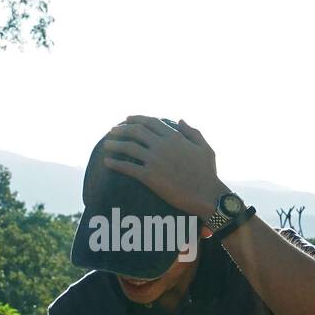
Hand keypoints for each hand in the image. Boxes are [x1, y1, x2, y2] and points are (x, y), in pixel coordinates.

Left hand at [101, 116, 228, 216]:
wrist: (206, 195)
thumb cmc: (208, 173)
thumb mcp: (205, 148)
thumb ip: (192, 132)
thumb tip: (179, 120)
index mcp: (175, 137)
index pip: (151, 122)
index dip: (136, 119)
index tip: (126, 119)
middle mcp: (162, 146)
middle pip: (136, 131)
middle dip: (121, 129)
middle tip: (112, 131)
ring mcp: (154, 161)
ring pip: (128, 147)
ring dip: (114, 144)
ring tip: (106, 144)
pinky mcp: (149, 177)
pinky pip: (127, 167)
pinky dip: (115, 163)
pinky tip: (107, 162)